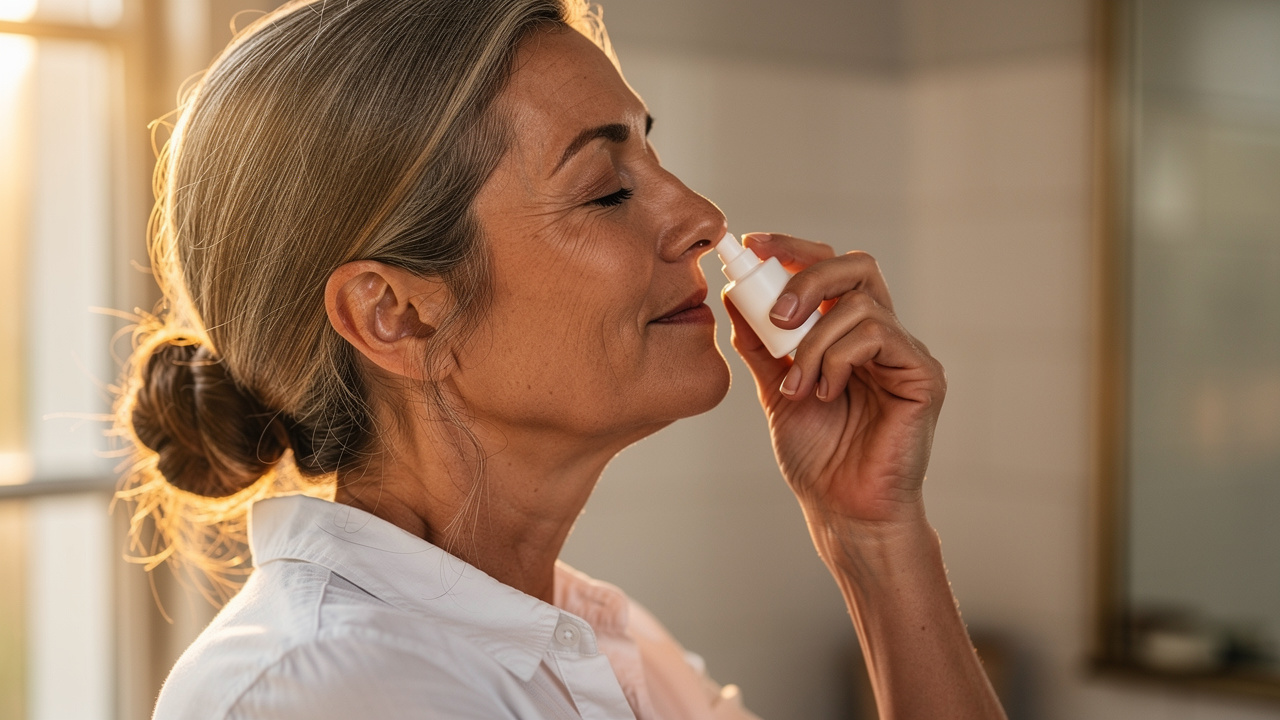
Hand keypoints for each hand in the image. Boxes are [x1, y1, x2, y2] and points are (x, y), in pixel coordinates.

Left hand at [723, 233, 945, 529]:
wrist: (841, 508)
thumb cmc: (816, 456)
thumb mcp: (775, 390)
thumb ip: (761, 345)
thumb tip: (734, 294)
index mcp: (846, 331)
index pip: (828, 267)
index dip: (791, 248)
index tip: (750, 246)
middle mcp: (880, 333)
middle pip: (854, 265)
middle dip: (806, 277)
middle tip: (777, 317)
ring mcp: (904, 352)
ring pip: (859, 303)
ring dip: (814, 341)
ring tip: (799, 386)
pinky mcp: (923, 375)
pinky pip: (878, 336)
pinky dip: (838, 358)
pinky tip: (826, 392)